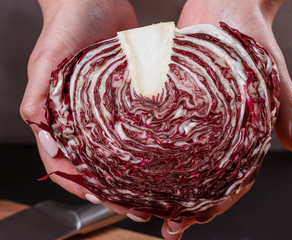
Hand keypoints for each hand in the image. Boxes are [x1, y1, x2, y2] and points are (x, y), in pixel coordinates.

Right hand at [20, 0, 151, 221]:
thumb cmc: (66, 23)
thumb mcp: (47, 57)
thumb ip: (38, 95)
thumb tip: (44, 137)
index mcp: (58, 113)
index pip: (65, 160)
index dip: (80, 185)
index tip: (103, 201)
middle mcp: (83, 116)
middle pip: (96, 161)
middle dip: (113, 187)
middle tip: (137, 206)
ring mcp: (106, 108)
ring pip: (117, 148)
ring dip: (132, 172)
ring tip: (154, 191)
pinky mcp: (126, 96)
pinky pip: (135, 124)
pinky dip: (145, 142)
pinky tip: (162, 155)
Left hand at [161, 0, 291, 238]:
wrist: (226, 2)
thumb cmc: (250, 31)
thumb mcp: (269, 66)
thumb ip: (284, 103)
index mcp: (243, 130)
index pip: (234, 179)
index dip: (215, 205)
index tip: (192, 221)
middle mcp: (218, 130)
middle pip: (203, 179)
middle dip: (185, 206)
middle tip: (165, 225)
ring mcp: (195, 119)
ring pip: (181, 163)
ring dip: (165, 189)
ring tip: (145, 207)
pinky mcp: (174, 102)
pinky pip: (161, 133)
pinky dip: (150, 154)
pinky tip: (133, 168)